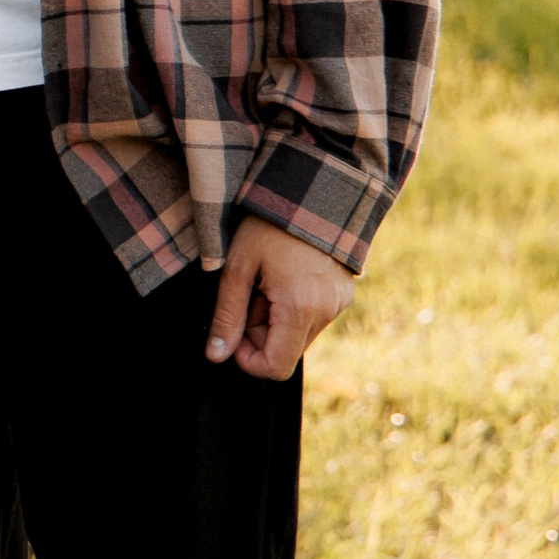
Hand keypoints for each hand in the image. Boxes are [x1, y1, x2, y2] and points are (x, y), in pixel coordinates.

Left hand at [204, 220, 351, 381]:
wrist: (309, 191)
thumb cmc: (268, 224)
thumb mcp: (238, 267)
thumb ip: (226, 315)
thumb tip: (216, 356)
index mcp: (300, 307)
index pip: (275, 367)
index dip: (247, 358)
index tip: (233, 329)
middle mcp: (326, 311)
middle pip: (285, 353)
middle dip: (259, 334)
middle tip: (249, 295)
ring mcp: (338, 304)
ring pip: (297, 337)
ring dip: (274, 321)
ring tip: (267, 282)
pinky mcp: (342, 295)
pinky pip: (312, 319)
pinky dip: (292, 310)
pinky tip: (284, 279)